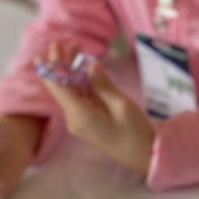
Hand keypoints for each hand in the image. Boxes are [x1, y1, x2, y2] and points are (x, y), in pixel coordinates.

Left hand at [38, 43, 153, 174]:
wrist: (144, 156)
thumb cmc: (135, 133)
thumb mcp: (121, 105)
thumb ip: (103, 84)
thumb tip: (91, 65)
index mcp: (79, 115)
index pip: (58, 86)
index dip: (53, 65)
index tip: (54, 45)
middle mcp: (75, 117)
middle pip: (62, 87)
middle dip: (62, 64)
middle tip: (66, 42)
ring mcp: (82, 119)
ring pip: (72, 90)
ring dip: (72, 70)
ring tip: (76, 48)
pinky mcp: (90, 119)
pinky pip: (81, 97)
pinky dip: (82, 81)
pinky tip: (85, 67)